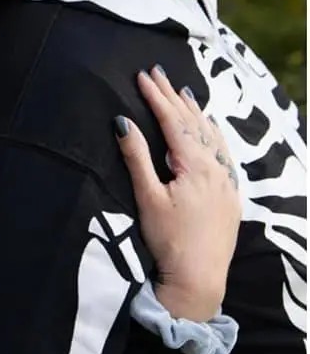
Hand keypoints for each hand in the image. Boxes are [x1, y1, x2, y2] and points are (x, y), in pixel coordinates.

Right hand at [115, 66, 240, 321]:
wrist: (200, 281)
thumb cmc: (169, 241)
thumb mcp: (148, 198)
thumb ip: (137, 157)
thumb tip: (122, 121)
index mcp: (195, 166)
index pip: (173, 121)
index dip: (157, 97)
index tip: (142, 75)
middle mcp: (216, 168)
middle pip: (193, 122)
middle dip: (173, 97)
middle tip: (158, 73)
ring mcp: (227, 181)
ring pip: (211, 135)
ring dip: (194, 112)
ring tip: (182, 92)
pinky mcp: (230, 194)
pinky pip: (223, 152)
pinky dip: (212, 133)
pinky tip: (209, 128)